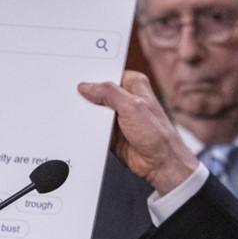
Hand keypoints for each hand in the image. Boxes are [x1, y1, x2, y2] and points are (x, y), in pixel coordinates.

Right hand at [78, 70, 198, 193]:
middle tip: (77, 100)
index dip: (94, 77)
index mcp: (134, 85)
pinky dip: (89, 130)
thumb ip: (109, 93)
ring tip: (81, 116)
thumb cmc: (158, 134)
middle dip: (89, 98)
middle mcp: (127, 99)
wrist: (160, 163)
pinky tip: (84, 129)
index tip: (79, 80)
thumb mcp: (132, 107)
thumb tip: (88, 87)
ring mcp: (118, 116)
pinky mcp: (112, 132)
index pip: (109, 75)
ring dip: (89, 116)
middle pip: (99, 93)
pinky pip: (95, 128)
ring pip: (95, 111)